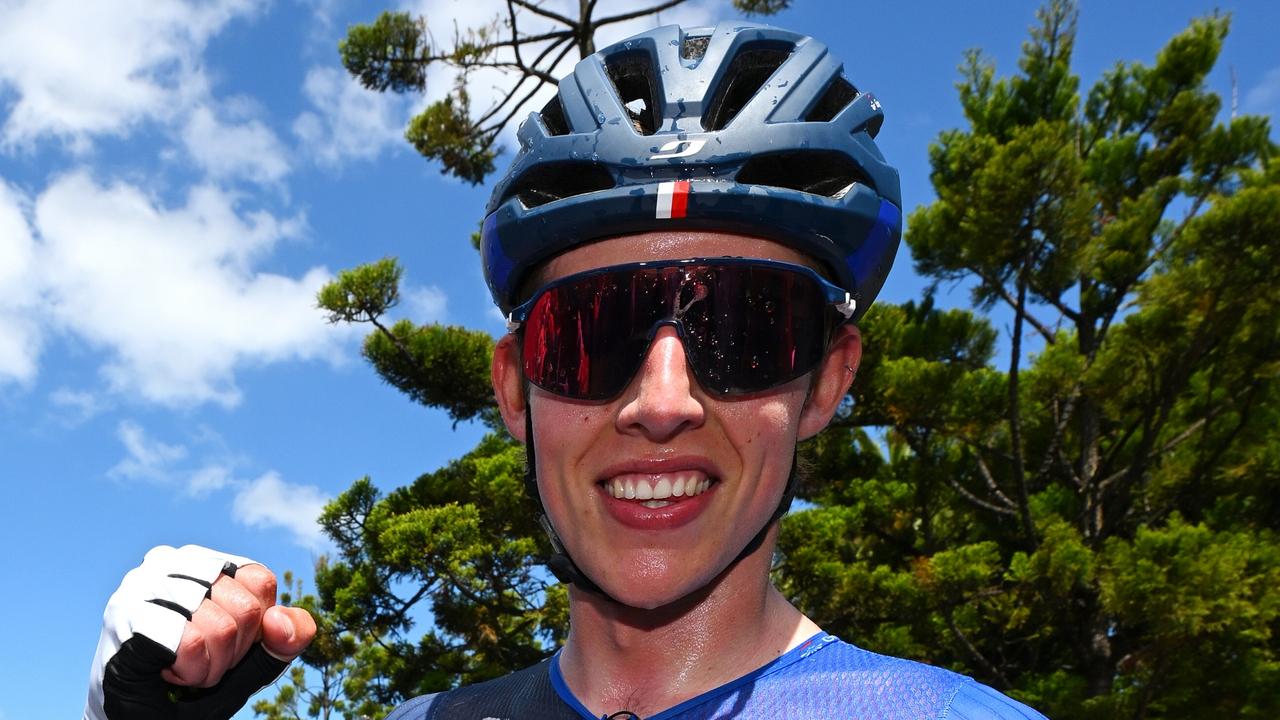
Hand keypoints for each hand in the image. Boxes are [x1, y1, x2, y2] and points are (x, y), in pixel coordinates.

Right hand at [85, 545, 316, 719]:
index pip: (261, 582)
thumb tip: (278, 619)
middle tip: (199, 661)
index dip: (255, 628)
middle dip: (232, 653)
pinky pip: (191, 644)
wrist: (135, 718)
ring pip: (222, 628)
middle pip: (246, 609)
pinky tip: (166, 672)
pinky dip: (191, 671)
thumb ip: (286, 638)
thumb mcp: (254, 659)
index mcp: (201, 560)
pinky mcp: (125, 617)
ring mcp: (142, 585)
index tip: (225, 644)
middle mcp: (169, 561)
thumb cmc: (193, 681)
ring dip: (210, 667)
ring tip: (180, 667)